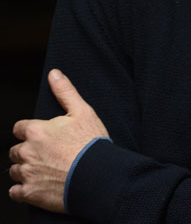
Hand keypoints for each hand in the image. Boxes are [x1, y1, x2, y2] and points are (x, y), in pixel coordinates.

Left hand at [8, 69, 108, 212]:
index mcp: (36, 130)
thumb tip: (54, 74)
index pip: (20, 128)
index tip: (42, 137)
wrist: (98, 175)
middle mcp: (26, 151)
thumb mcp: (83, 111)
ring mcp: (26, 173)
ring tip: (46, 170)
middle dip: (27, 152)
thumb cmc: (91, 144)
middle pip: (15, 150)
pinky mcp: (29, 193)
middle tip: (47, 155)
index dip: (30, 131)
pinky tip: (39, 185)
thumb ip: (65, 92)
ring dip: (25, 170)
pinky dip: (23, 190)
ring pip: (15, 170)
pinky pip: (15, 192)